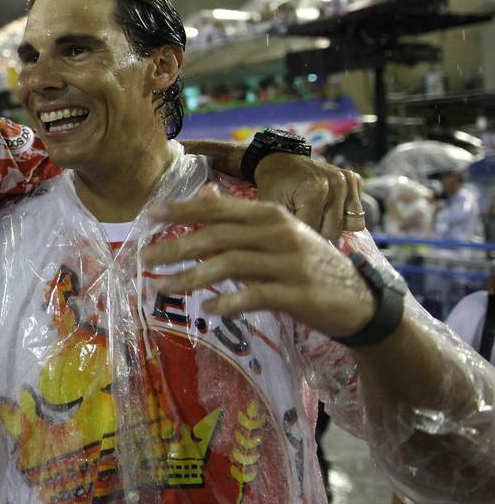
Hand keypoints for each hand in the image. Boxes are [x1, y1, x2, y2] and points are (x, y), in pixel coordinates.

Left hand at [142, 185, 375, 339]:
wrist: (360, 301)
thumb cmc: (309, 266)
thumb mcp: (278, 235)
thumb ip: (241, 217)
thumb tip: (207, 193)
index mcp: (270, 215)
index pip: (219, 208)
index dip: (182, 210)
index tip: (149, 216)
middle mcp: (279, 232)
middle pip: (218, 235)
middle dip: (176, 246)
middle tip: (144, 259)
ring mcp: (290, 262)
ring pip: (231, 263)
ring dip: (192, 276)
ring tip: (164, 288)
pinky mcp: (300, 293)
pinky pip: (257, 295)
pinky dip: (230, 301)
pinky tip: (208, 309)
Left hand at [254, 151, 363, 239]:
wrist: (280, 161)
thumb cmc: (274, 186)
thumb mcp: (272, 208)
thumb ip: (287, 228)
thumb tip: (302, 252)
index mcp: (314, 191)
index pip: (316, 232)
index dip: (302, 233)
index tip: (292, 226)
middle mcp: (336, 183)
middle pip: (336, 231)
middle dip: (318, 230)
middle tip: (304, 217)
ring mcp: (347, 180)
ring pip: (353, 224)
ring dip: (334, 223)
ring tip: (318, 212)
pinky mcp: (355, 179)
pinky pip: (358, 211)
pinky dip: (343, 212)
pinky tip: (328, 204)